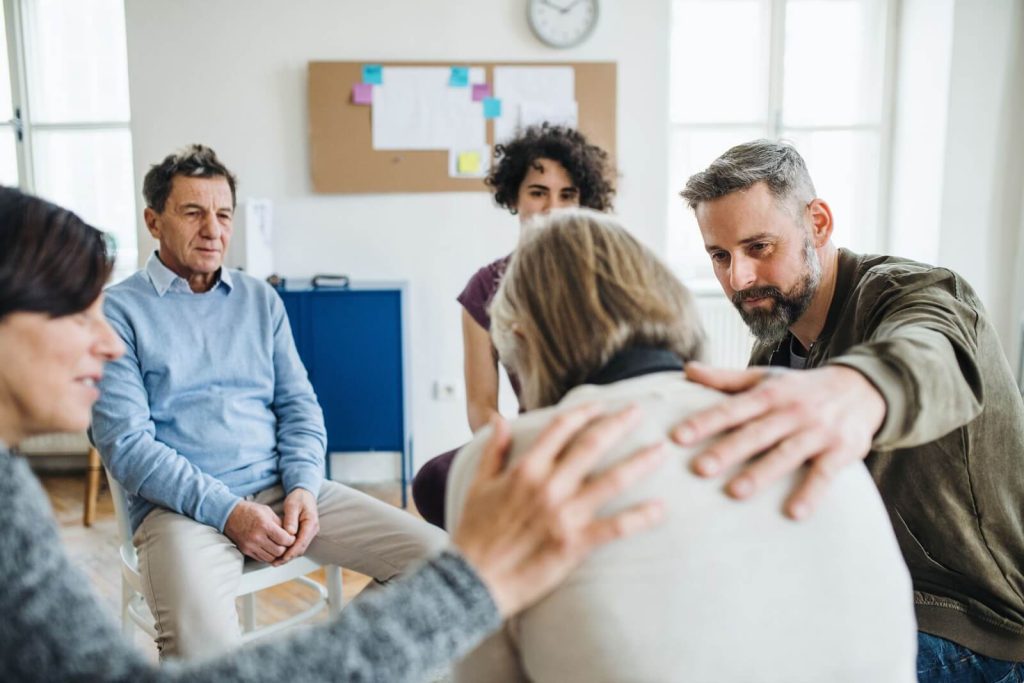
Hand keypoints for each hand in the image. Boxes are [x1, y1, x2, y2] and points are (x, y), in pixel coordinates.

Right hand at [224, 500, 295, 562]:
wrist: (230, 515)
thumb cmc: (250, 511)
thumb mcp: (267, 512)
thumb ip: (280, 523)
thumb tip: (291, 533)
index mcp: (264, 525)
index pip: (284, 539)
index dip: (291, 540)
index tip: (292, 538)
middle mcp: (257, 537)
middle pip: (279, 551)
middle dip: (285, 548)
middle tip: (286, 543)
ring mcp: (250, 546)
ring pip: (271, 558)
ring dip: (277, 553)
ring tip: (278, 546)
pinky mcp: (246, 551)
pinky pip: (261, 559)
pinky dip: (268, 555)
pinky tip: (269, 548)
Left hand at [275, 488, 319, 565]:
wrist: (304, 494)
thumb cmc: (298, 498)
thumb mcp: (292, 505)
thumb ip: (290, 519)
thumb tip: (290, 533)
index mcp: (311, 523)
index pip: (302, 542)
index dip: (291, 552)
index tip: (282, 558)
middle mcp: (312, 529)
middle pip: (301, 548)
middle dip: (288, 557)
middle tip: (275, 563)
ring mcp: (309, 532)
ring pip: (300, 549)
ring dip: (288, 556)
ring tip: (275, 561)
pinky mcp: (304, 534)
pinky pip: (298, 545)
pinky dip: (289, 551)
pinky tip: (280, 554)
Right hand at [454, 404, 666, 617]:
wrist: (473, 580)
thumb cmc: (474, 534)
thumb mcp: (478, 485)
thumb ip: (493, 450)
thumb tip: (498, 418)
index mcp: (525, 469)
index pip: (561, 428)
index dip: (584, 412)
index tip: (601, 405)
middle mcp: (548, 486)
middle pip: (592, 445)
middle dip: (619, 424)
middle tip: (639, 411)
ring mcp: (564, 514)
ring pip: (612, 480)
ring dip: (640, 462)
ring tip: (661, 450)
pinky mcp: (575, 543)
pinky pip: (616, 527)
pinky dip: (641, 517)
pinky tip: (661, 508)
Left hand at [672, 362, 885, 519]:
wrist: (863, 388)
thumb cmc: (800, 389)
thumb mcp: (766, 378)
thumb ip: (725, 379)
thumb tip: (686, 369)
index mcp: (770, 393)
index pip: (733, 408)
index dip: (706, 421)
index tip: (678, 437)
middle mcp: (792, 411)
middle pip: (756, 432)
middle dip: (728, 450)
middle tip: (699, 469)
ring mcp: (818, 431)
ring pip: (787, 453)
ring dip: (762, 473)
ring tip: (735, 493)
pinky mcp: (842, 450)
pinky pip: (825, 474)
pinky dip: (811, 493)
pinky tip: (794, 513)